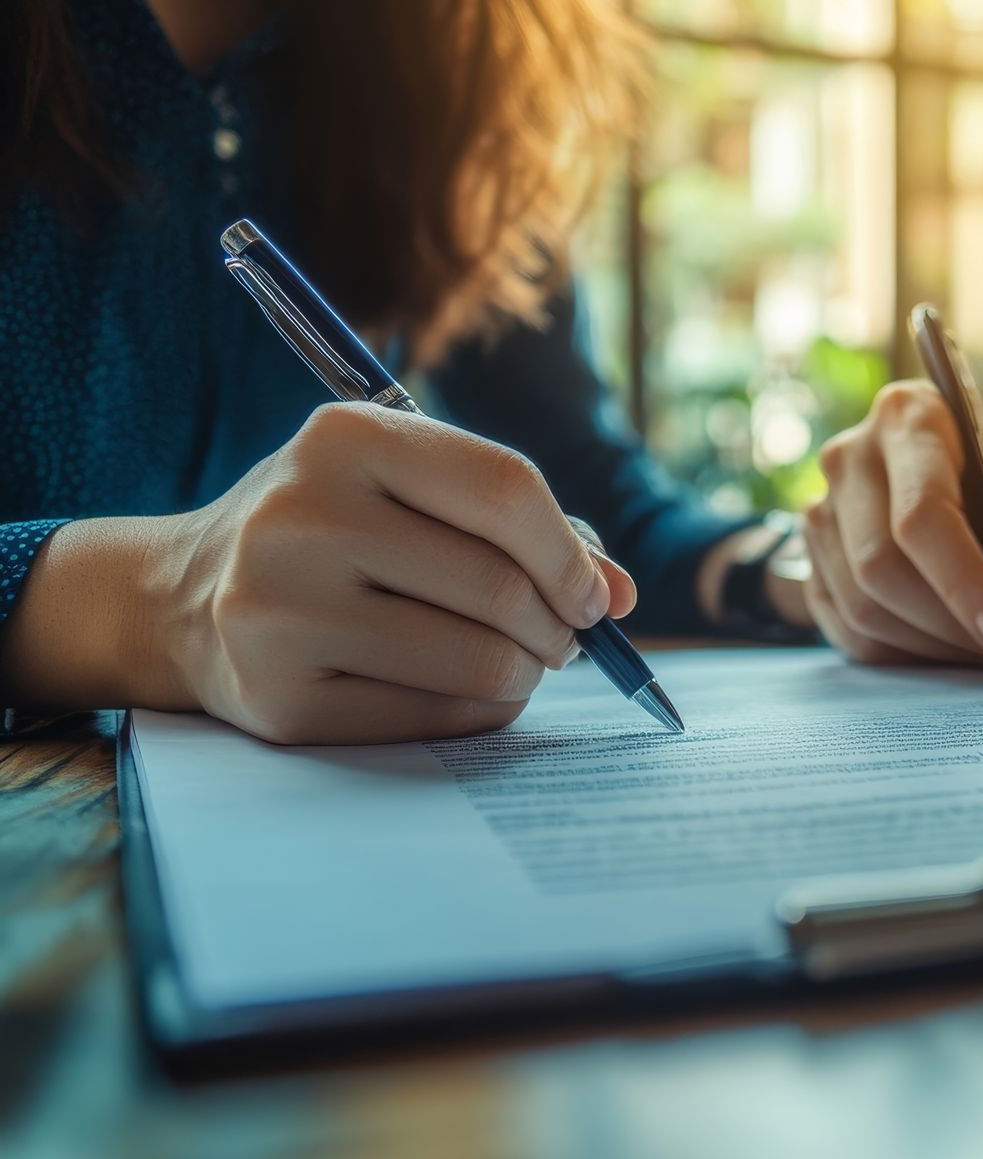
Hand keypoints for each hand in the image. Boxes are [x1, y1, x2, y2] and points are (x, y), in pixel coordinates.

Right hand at [142, 403, 634, 742]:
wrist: (187, 599)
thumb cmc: (340, 533)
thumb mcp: (413, 491)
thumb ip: (526, 526)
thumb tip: (620, 594)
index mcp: (345, 439)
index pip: (505, 490)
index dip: (571, 553)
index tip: (594, 594)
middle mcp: (302, 517)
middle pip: (501, 587)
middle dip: (560, 627)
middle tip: (561, 638)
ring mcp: (280, 612)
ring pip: (480, 662)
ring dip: (526, 673)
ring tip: (515, 660)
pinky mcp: (280, 699)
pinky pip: (437, 719)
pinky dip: (480, 712)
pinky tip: (467, 691)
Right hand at [802, 381, 982, 664]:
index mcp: (908, 417)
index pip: (921, 514)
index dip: (962, 581)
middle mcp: (849, 457)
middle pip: (880, 566)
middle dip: (948, 624)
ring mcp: (821, 512)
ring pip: (861, 607)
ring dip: (930, 647)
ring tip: (982, 651)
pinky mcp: (812, 563)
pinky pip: (847, 633)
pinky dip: (904, 656)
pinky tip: (946, 650)